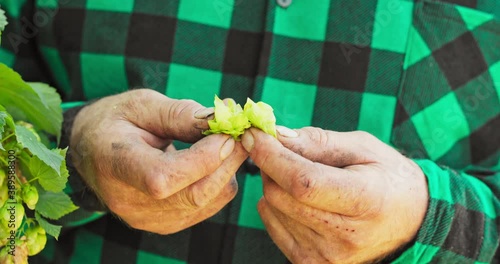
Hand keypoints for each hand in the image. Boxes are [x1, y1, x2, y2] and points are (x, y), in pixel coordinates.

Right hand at [70, 89, 247, 233]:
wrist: (91, 150)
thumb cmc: (116, 121)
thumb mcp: (142, 104)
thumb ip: (180, 114)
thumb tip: (222, 118)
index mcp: (116, 165)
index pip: (165, 177)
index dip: (204, 158)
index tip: (227, 132)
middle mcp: (131, 203)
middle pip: (194, 193)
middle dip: (227, 161)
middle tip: (242, 134)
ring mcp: (148, 219)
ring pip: (207, 201)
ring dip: (227, 170)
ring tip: (228, 143)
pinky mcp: (163, 224)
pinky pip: (206, 207)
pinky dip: (219, 182)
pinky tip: (215, 161)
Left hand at [242, 127, 427, 262]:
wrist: (410, 221)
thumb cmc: (387, 176)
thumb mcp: (363, 147)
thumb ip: (319, 141)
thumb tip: (277, 135)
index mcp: (365, 201)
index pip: (304, 182)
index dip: (272, 156)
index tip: (254, 134)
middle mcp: (346, 236)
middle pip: (282, 196)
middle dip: (269, 165)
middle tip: (278, 148)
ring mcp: (328, 256)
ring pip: (273, 209)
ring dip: (273, 183)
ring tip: (297, 173)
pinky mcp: (314, 263)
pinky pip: (273, 226)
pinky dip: (275, 204)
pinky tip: (296, 196)